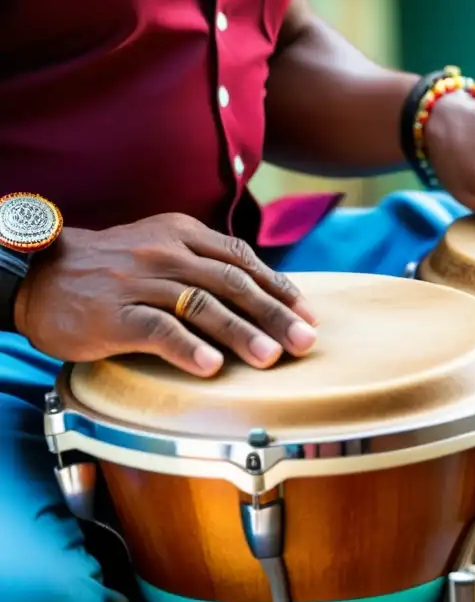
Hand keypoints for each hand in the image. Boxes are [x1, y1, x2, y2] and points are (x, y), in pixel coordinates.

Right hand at [15, 214, 318, 376]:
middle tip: (305, 342)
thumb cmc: (113, 270)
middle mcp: (166, 253)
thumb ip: (206, 265)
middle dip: (274, 314)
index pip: (242, 259)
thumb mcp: (161, 250)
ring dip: (242, 333)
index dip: (278, 288)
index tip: (308, 315)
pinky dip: (188, 348)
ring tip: (272, 358)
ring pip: (202, 305)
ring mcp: (139, 281)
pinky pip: (158, 329)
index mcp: (183, 234)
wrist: (39, 275)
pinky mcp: (112, 313)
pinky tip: (213, 367)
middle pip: (232, 284)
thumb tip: (264, 296)